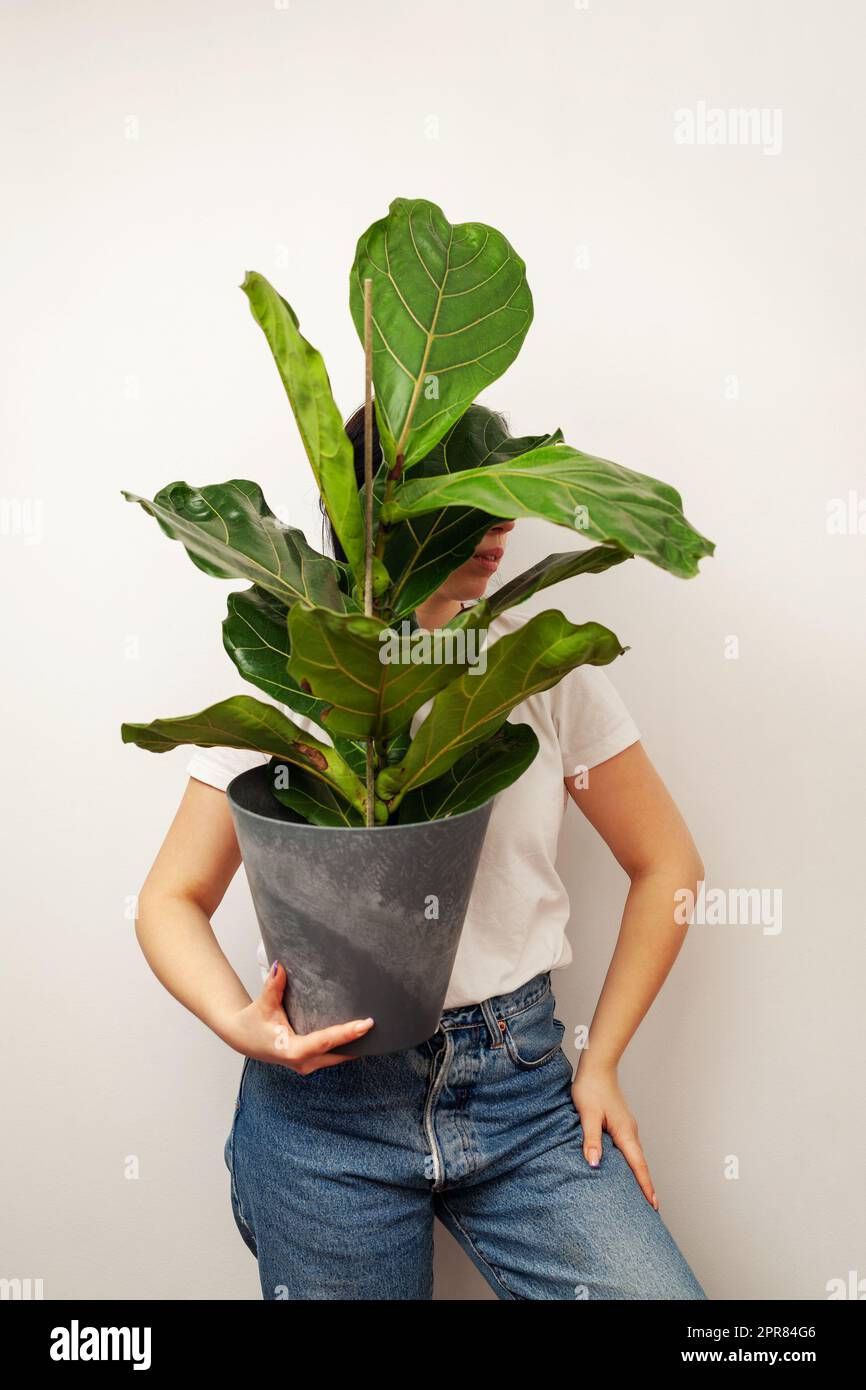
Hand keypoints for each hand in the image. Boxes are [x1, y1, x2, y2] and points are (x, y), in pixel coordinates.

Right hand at [220, 960, 373, 1072]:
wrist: (241, 1038)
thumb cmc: (252, 1022)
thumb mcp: (262, 1004)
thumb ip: (273, 986)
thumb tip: (280, 966)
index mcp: (292, 1051)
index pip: (324, 1042)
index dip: (346, 1034)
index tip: (366, 1024)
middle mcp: (302, 1062)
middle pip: (337, 1054)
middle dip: (358, 1042)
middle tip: (381, 1027)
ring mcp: (306, 1065)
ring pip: (337, 1058)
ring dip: (354, 1046)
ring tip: (375, 1031)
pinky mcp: (308, 1061)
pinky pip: (332, 1056)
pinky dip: (345, 1046)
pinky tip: (359, 1035)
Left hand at [571, 1058, 658, 1209]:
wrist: (597, 1067)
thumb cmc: (591, 1088)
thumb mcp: (588, 1115)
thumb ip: (591, 1139)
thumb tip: (594, 1164)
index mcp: (624, 1132)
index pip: (638, 1165)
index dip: (645, 1186)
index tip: (654, 1205)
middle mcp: (630, 1131)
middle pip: (641, 1164)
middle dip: (646, 1185)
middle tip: (652, 1208)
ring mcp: (627, 1127)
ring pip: (635, 1156)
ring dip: (639, 1174)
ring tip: (641, 1194)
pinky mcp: (621, 1123)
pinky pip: (629, 1148)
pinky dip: (632, 1162)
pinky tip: (626, 1168)